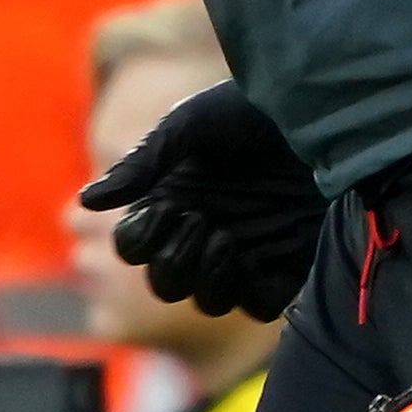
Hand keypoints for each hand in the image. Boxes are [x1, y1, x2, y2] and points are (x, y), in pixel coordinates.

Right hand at [80, 79, 319, 318]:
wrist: (324, 108)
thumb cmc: (254, 107)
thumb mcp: (192, 124)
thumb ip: (142, 164)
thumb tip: (87, 203)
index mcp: (173, 199)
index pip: (134, 248)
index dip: (139, 240)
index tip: (166, 207)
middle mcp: (204, 231)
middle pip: (165, 284)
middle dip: (172, 263)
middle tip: (201, 221)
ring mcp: (248, 252)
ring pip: (209, 302)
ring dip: (207, 278)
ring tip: (225, 237)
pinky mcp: (289, 264)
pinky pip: (259, 305)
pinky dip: (249, 290)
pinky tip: (253, 253)